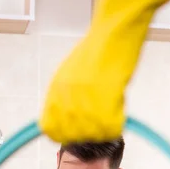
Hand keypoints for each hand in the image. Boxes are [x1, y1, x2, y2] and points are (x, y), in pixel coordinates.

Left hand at [39, 0, 169, 143]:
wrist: (114, 33)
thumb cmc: (98, 50)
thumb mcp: (71, 74)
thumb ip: (66, 97)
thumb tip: (71, 119)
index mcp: (55, 91)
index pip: (49, 128)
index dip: (64, 134)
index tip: (78, 132)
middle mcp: (66, 97)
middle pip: (72, 135)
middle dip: (88, 134)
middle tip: (101, 121)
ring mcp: (85, 99)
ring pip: (92, 134)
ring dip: (104, 128)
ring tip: (113, 111)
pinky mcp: (105, 99)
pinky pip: (110, 128)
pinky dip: (117, 123)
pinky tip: (120, 109)